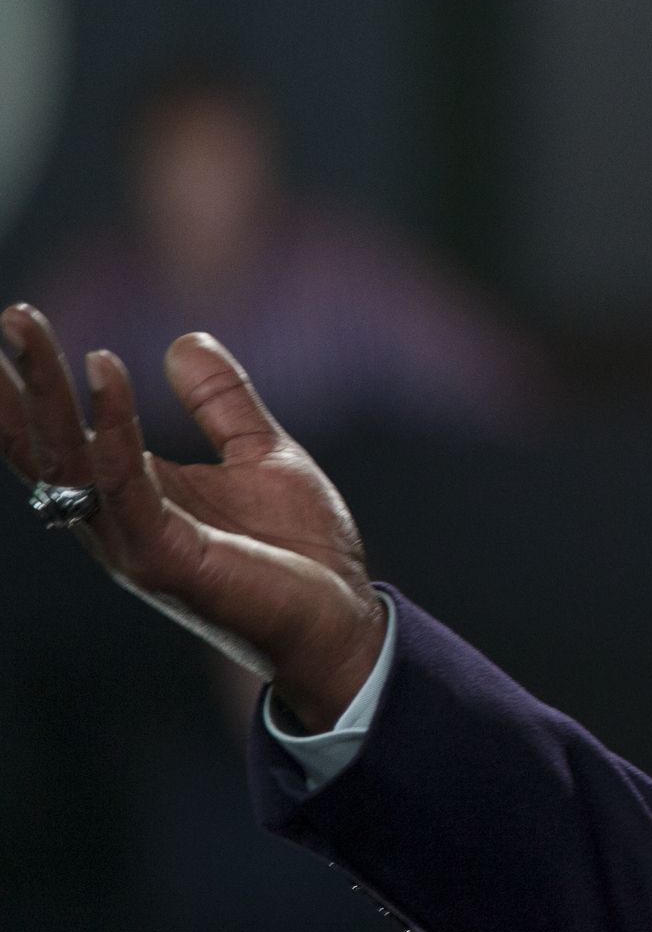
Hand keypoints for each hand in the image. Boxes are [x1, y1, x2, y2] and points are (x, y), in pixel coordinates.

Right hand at [3, 305, 385, 732]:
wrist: (339, 620)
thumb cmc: (298, 551)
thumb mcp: (260, 453)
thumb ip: (220, 402)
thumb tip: (184, 340)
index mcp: (134, 494)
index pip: (64, 434)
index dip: (34, 383)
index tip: (17, 321)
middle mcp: (117, 518)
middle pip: (48, 442)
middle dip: (21, 381)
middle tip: (11, 311)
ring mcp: (133, 540)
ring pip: (69, 457)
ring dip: (45, 391)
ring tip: (25, 327)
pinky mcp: (164, 557)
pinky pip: (126, 483)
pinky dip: (112, 426)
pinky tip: (104, 370)